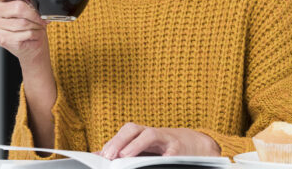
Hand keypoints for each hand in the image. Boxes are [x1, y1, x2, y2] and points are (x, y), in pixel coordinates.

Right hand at [0, 0, 49, 66]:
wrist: (30, 42)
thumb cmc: (29, 19)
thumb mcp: (28, 0)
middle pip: (18, 8)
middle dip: (35, 13)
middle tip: (44, 16)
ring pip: (23, 23)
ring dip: (36, 24)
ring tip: (39, 25)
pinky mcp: (2, 39)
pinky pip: (25, 34)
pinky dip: (35, 34)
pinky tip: (35, 34)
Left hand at [100, 123, 220, 159]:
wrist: (193, 144)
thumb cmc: (162, 147)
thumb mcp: (143, 147)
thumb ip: (123, 150)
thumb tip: (98, 155)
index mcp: (142, 133)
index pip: (125, 131)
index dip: (114, 140)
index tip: (102, 154)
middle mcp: (152, 133)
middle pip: (133, 129)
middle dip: (120, 140)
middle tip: (109, 155)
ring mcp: (166, 139)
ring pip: (150, 134)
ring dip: (136, 144)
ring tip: (125, 155)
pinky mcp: (179, 149)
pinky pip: (170, 151)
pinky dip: (163, 155)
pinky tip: (157, 160)